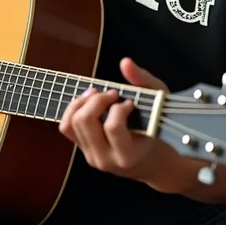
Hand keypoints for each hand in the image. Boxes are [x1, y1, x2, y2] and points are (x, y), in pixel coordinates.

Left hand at [59, 57, 169, 183]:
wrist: (152, 161)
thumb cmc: (157, 131)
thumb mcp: (159, 105)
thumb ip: (143, 82)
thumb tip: (125, 62)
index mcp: (127, 155)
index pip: (113, 127)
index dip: (118, 108)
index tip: (128, 102)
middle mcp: (106, 159)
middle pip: (86, 122)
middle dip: (97, 100)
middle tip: (112, 94)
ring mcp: (91, 156)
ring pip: (73, 123)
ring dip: (84, 102)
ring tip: (99, 95)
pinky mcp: (83, 149)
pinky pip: (66, 127)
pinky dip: (74, 109)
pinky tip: (89, 101)